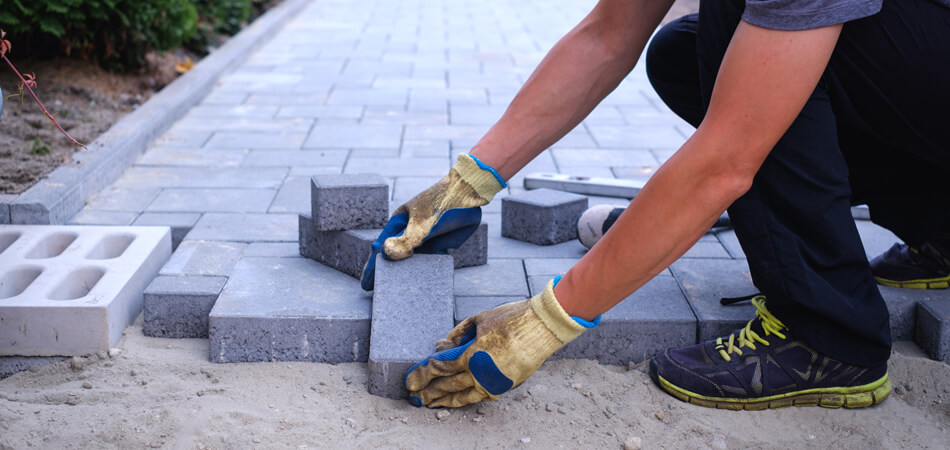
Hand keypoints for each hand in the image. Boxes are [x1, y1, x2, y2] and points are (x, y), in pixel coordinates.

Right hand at [360, 153, 505, 290]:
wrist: (468, 194)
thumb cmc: (440, 203)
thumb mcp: (421, 223)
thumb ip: (405, 241)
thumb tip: (385, 254)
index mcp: (398, 224)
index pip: (381, 249)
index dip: (373, 267)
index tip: (366, 285)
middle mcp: (408, 233)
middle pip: (395, 257)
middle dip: (388, 273)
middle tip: (379, 293)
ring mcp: (424, 240)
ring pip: (412, 262)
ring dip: (407, 275)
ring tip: (398, 294)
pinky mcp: (439, 245)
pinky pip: (430, 262)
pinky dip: (425, 273)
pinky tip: (422, 287)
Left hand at [404, 279, 598, 407]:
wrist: (544, 326)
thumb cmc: (512, 318)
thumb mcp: (480, 319)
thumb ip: (459, 333)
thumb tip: (445, 344)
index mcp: (473, 355)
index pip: (440, 368)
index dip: (422, 373)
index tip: (410, 379)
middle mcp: (482, 373)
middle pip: (448, 385)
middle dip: (428, 391)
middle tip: (414, 396)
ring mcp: (495, 382)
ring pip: (464, 396)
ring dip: (445, 400)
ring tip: (431, 404)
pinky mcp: (506, 385)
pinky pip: (481, 395)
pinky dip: (467, 398)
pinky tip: (457, 399)